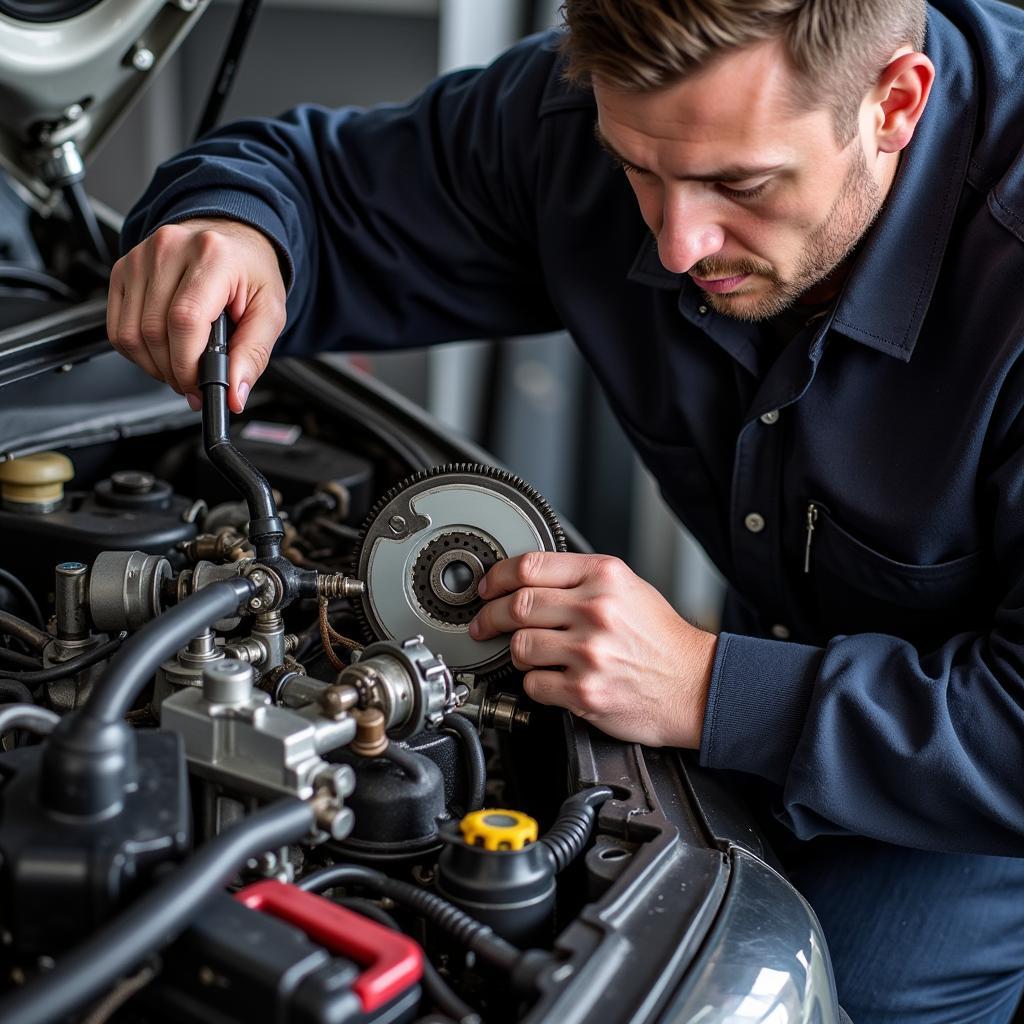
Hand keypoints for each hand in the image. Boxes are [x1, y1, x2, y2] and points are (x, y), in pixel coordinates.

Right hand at [106, 218, 286, 412]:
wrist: (232, 238)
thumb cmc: (250, 271)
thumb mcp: (269, 312)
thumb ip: (253, 355)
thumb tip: (234, 394)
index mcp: (212, 255)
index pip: (185, 320)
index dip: (188, 364)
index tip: (201, 385)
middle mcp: (170, 249)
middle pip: (154, 332)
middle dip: (174, 372)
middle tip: (195, 383)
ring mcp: (141, 257)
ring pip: (131, 334)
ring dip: (154, 366)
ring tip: (181, 367)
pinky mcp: (123, 270)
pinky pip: (117, 327)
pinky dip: (137, 352)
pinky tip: (163, 351)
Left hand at [468, 552, 716, 746]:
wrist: (694, 685)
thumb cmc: (661, 639)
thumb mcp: (628, 588)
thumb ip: (581, 579)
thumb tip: (527, 580)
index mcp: (604, 577)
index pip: (530, 566)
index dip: (498, 577)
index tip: (488, 587)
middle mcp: (596, 611)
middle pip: (517, 605)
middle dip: (490, 615)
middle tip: (484, 623)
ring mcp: (589, 653)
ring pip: (520, 646)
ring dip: (516, 652)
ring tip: (528, 654)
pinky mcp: (584, 692)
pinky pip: (533, 684)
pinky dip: (534, 683)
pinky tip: (551, 679)